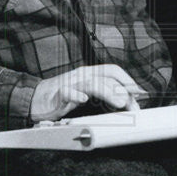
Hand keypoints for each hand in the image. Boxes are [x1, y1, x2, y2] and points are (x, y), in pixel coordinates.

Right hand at [30, 64, 146, 121]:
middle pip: (106, 76)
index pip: (113, 71)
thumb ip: (106, 95)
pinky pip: (67, 92)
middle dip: (123, 90)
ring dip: (108, 92)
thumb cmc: (65, 96)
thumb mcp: (88, 94)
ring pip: (91, 83)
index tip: (140, 93)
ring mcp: (70, 83)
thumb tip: (129, 101)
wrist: (37, 99)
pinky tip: (83, 100)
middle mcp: (82, 75)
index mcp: (90, 73)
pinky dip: (76, 95)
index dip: (127, 80)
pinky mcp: (58, 94)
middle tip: (133, 104)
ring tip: (120, 102)